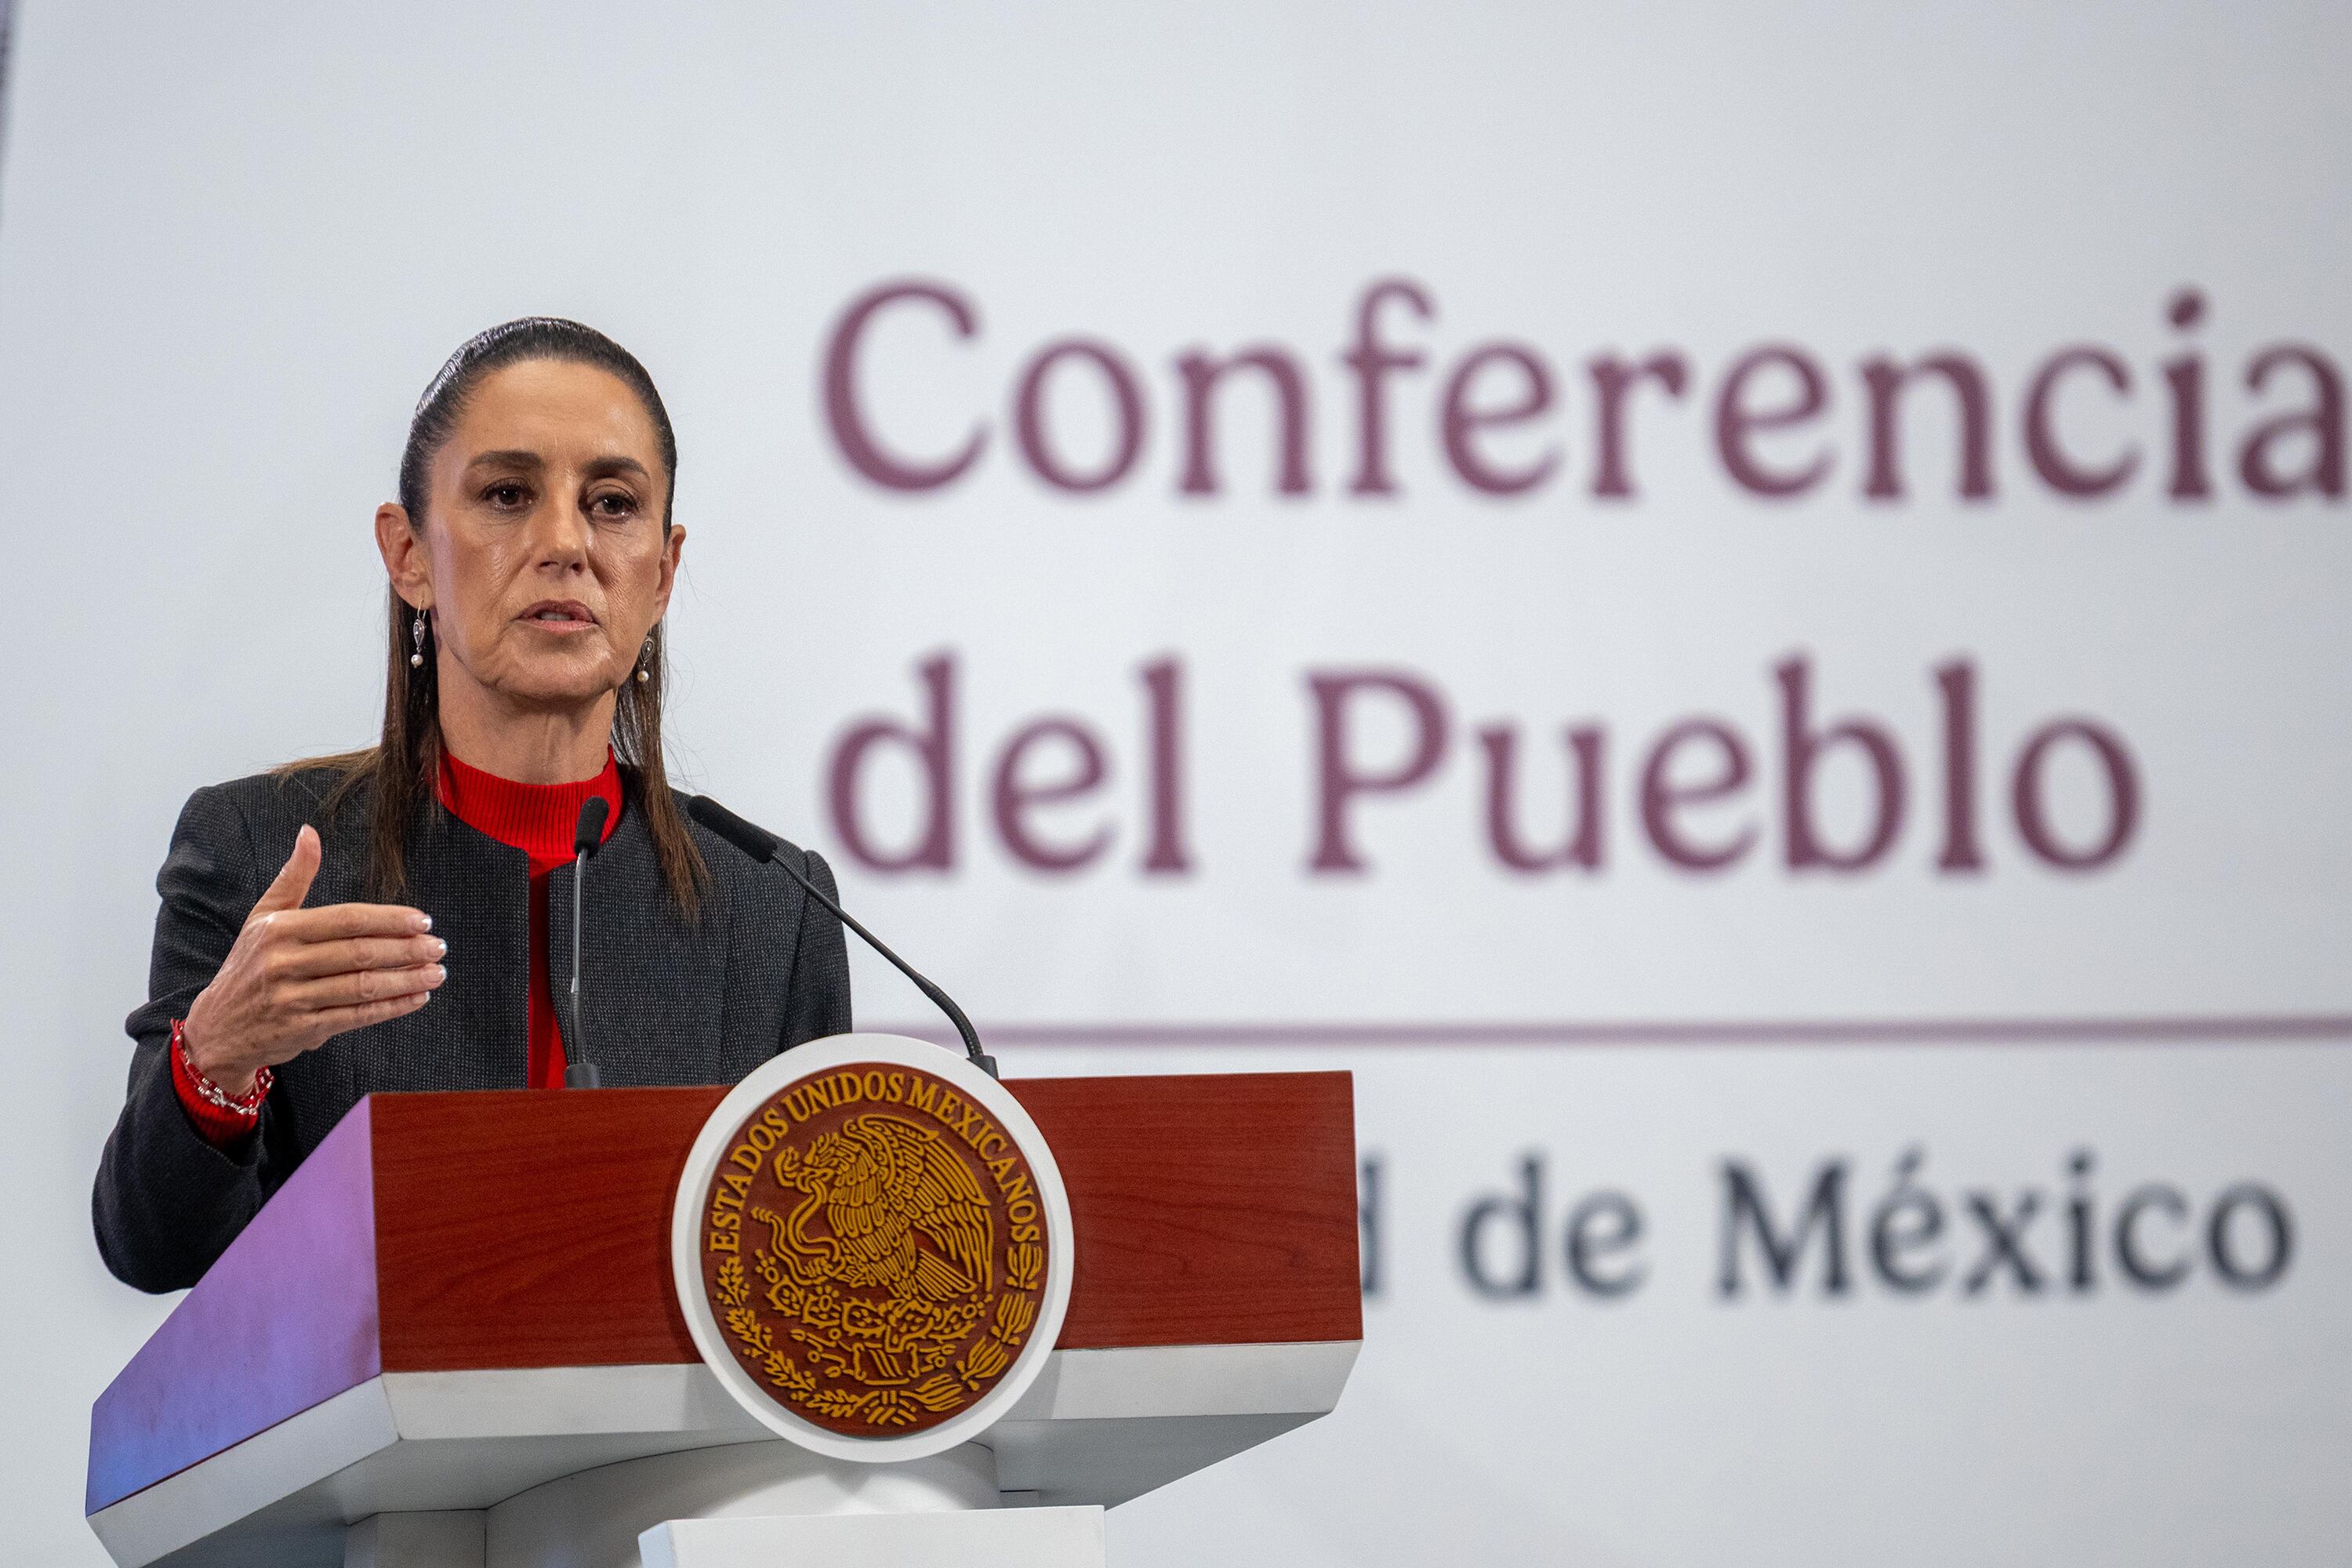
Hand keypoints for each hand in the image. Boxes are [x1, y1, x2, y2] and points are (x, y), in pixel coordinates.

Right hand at [180, 825, 446, 1097]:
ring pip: (361, 987)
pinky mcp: (302, 1029)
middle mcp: (282, 963)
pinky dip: (392, 1008)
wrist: (218, 1029)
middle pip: (358, 953)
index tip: (422, 921)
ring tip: (436, 972)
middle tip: (438, 946)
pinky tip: (416, 997)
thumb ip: (294, 876)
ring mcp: (292, 999)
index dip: (389, 920)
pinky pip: (356, 1017)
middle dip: (406, 950)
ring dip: (406, 980)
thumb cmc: (250, 965)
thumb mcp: (264, 918)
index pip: (346, 920)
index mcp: (278, 930)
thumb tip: (310, 832)